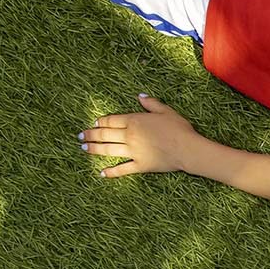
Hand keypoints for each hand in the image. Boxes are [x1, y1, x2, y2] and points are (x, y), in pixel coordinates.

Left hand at [79, 94, 202, 176]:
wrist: (188, 149)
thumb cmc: (179, 129)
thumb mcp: (166, 111)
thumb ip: (151, 103)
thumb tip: (140, 96)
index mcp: (134, 121)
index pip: (110, 120)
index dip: (100, 122)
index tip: (94, 123)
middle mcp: (130, 136)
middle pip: (105, 134)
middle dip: (91, 135)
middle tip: (81, 136)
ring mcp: (133, 152)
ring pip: (108, 150)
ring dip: (94, 149)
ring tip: (84, 148)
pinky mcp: (140, 165)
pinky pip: (122, 169)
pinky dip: (111, 172)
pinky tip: (102, 173)